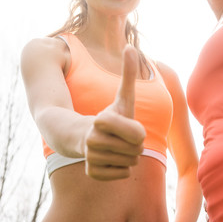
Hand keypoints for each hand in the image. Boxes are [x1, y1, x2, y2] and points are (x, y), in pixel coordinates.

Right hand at [84, 46, 145, 179]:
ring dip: (127, 157)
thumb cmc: (110, 115)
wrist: (84, 136)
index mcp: (102, 121)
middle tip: (121, 137)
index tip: (123, 124)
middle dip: (134, 145)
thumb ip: (128, 73)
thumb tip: (130, 46)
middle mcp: (93, 141)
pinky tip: (110, 159)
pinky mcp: (92, 173)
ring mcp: (90, 158)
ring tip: (115, 147)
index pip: (138, 135)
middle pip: (136, 151)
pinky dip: (120, 170)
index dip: (136, 131)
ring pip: (130, 164)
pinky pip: (121, 175)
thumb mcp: (122, 96)